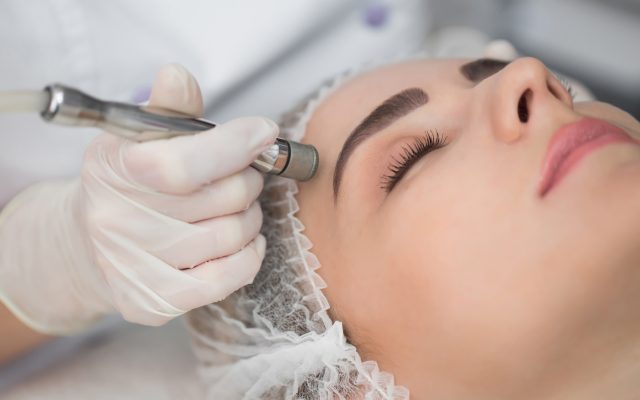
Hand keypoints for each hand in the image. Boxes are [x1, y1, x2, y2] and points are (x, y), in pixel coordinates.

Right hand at [0, 64, 277, 332]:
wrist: (86, 246)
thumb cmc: (129, 185)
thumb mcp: (138, 138)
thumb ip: (167, 109)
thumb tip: (178, 75)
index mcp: (113, 170)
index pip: (182, 164)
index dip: (235, 145)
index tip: (264, 132)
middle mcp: (116, 222)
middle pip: (222, 198)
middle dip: (248, 180)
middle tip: (245, 176)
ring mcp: (132, 267)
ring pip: (231, 236)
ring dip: (251, 217)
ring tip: (239, 207)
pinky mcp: (152, 302)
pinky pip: (227, 278)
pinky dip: (250, 256)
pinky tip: (245, 242)